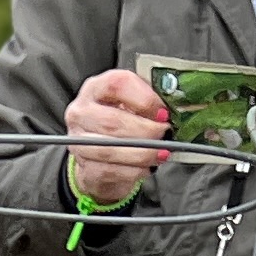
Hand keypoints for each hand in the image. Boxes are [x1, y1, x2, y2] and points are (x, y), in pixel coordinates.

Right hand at [64, 67, 172, 206]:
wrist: (99, 155)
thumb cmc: (121, 122)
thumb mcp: (132, 102)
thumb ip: (149, 99)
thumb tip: (176, 106)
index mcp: (96, 88)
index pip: (117, 84)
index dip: (144, 99)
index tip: (163, 112)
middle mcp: (81, 112)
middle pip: (112, 121)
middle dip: (145, 130)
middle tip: (165, 134)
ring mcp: (78, 141)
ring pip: (110, 149)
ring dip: (142, 153)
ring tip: (161, 153)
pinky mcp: (84, 167)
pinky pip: (110, 171)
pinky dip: (133, 171)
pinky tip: (147, 168)